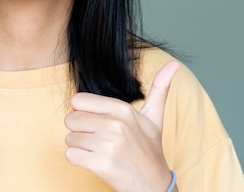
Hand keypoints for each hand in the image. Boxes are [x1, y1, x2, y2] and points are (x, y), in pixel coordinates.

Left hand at [64, 61, 179, 191]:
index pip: (77, 100)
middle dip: (80, 131)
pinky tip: (95, 162)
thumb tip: (174, 63)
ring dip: (80, 147)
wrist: (154, 186)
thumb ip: (160, 89)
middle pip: (70, 119)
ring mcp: (108, 145)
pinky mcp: (100, 164)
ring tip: (100, 152)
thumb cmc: (149, 150)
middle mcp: (115, 125)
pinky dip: (78, 160)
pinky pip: (70, 155)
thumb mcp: (155, 118)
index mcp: (123, 109)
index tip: (99, 123)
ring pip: (69, 138)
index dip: (84, 113)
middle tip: (100, 140)